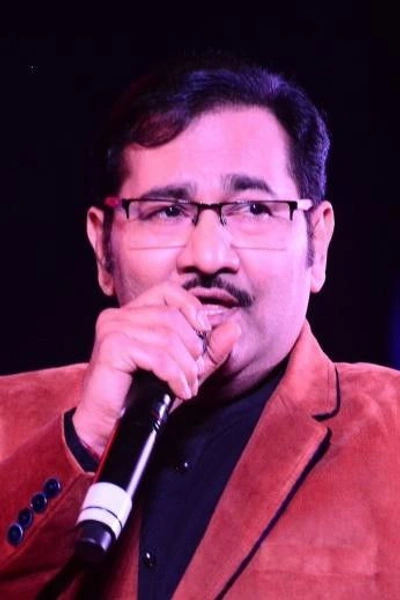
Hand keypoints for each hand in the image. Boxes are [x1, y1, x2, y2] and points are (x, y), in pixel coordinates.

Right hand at [73, 283, 239, 456]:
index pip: (168, 290)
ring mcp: (112, 329)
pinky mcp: (111, 347)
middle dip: (192, 348)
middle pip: (172, 315)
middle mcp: (117, 315)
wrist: (106, 429)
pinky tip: (179, 393)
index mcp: (131, 314)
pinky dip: (174, 376)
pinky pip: (157, 355)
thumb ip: (208, 350)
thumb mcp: (183, 370)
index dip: (192, 307)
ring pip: (168, 336)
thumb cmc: (140, 399)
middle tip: (194, 375)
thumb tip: (235, 327)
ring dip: (186, 366)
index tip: (205, 332)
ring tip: (187, 387)